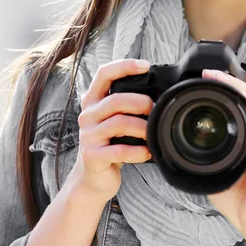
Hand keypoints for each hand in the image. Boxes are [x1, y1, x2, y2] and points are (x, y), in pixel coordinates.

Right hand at [67, 59, 153, 201]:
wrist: (92, 179)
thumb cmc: (110, 144)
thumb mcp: (114, 119)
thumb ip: (126, 104)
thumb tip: (158, 93)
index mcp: (93, 101)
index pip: (104, 74)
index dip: (124, 66)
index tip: (145, 65)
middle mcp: (87, 115)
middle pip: (115, 99)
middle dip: (140, 102)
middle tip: (154, 109)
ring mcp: (88, 136)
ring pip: (118, 123)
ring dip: (142, 127)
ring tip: (153, 132)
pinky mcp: (92, 156)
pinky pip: (119, 151)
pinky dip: (138, 151)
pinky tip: (147, 152)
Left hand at [202, 69, 245, 239]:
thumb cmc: (235, 198)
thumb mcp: (211, 169)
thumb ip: (199, 155)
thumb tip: (173, 145)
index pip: (238, 103)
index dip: (224, 88)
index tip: (205, 78)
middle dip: (231, 82)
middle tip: (210, 73)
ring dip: (242, 90)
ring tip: (225, 79)